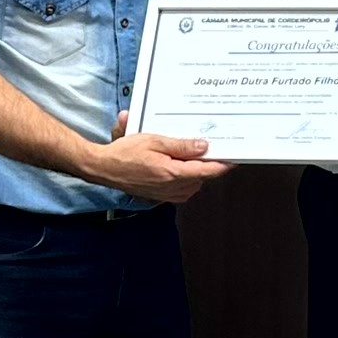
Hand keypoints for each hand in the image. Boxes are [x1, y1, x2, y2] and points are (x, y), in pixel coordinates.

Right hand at [89, 119, 229, 202]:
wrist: (104, 167)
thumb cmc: (125, 153)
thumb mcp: (155, 141)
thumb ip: (182, 146)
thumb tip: (203, 147)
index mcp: (172, 173)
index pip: (207, 172)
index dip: (222, 165)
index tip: (233, 158)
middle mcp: (172, 188)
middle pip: (202, 178)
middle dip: (205, 164)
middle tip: (205, 148)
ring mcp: (166, 194)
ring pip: (193, 184)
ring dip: (194, 171)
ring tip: (185, 154)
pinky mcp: (161, 196)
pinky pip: (182, 189)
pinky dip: (184, 178)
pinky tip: (176, 165)